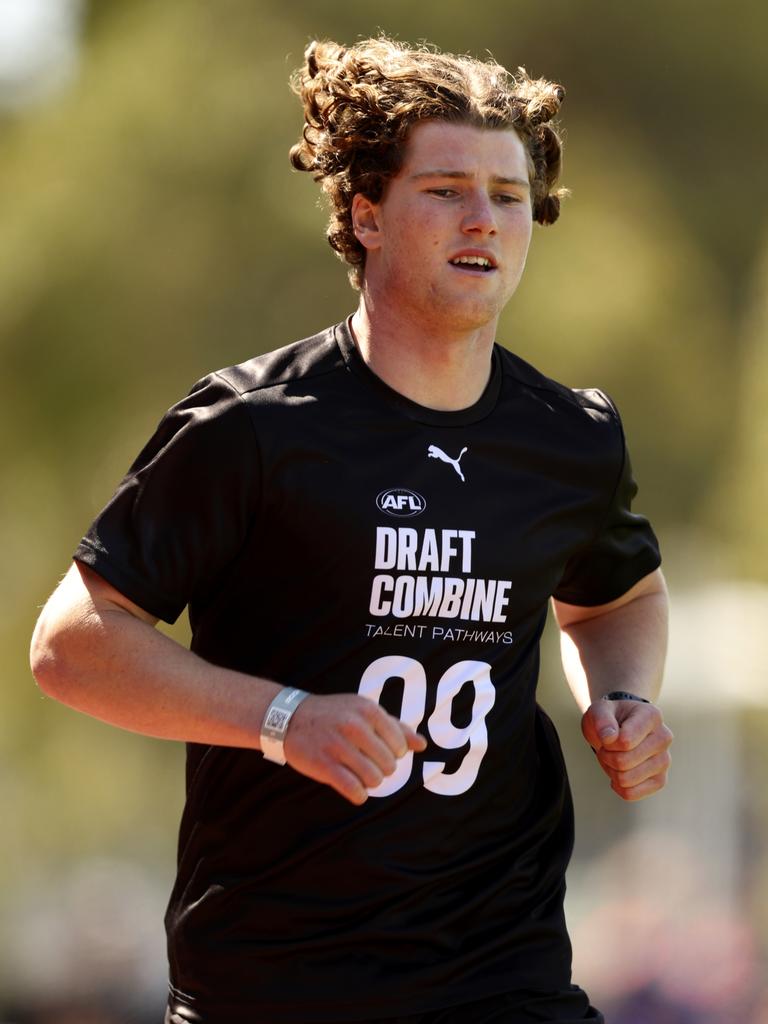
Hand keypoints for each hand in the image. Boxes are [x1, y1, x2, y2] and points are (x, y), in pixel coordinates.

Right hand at [283, 693, 426, 804]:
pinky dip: (358, 795)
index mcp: (368, 710)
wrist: (289, 718)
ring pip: (374, 779)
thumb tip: (422, 744)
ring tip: (358, 774)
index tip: (378, 751)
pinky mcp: (324, 764)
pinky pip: (354, 790)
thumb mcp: (364, 711)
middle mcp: (355, 725)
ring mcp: (338, 745)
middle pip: (389, 765)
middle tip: (366, 763)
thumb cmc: (333, 716)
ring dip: (369, 782)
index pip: (400, 745)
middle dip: (381, 769)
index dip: (393, 754)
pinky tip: (353, 788)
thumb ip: (395, 727)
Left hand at [581, 698, 672, 801]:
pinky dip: (617, 785)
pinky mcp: (660, 781)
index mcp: (651, 716)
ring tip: (613, 756)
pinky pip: (630, 794)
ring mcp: (664, 761)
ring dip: (611, 770)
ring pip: (626, 780)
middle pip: (624, 762)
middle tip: (607, 747)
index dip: (607, 742)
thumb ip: (602, 720)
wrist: (618, 729)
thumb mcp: (600, 710)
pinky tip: (619, 772)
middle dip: (606, 756)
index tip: (607, 734)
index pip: (625, 741)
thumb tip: (609, 738)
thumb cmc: (610, 718)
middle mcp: (664, 738)